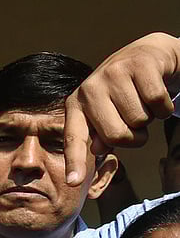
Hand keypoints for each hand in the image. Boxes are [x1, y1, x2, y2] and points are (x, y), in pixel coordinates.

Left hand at [64, 32, 179, 184]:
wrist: (150, 54)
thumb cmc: (126, 92)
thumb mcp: (107, 113)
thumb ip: (100, 134)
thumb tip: (97, 148)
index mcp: (77, 105)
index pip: (74, 138)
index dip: (74, 162)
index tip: (73, 182)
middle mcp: (89, 88)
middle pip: (116, 136)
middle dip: (134, 135)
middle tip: (135, 119)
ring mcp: (113, 74)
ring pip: (140, 120)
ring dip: (150, 118)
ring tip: (143, 102)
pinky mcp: (139, 64)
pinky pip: (158, 102)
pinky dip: (165, 105)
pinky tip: (157, 92)